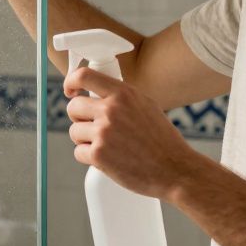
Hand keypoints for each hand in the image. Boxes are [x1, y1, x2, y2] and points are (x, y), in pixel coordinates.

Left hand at [63, 66, 197, 202]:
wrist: (175, 170)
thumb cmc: (162, 140)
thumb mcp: (146, 106)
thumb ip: (122, 97)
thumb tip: (96, 93)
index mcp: (123, 94)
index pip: (84, 75)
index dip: (71, 82)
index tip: (70, 91)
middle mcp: (111, 109)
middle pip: (73, 107)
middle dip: (79, 118)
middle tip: (93, 128)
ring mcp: (103, 132)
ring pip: (74, 131)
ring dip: (85, 140)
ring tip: (108, 146)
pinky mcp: (98, 155)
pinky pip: (78, 152)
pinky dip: (89, 158)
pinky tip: (108, 160)